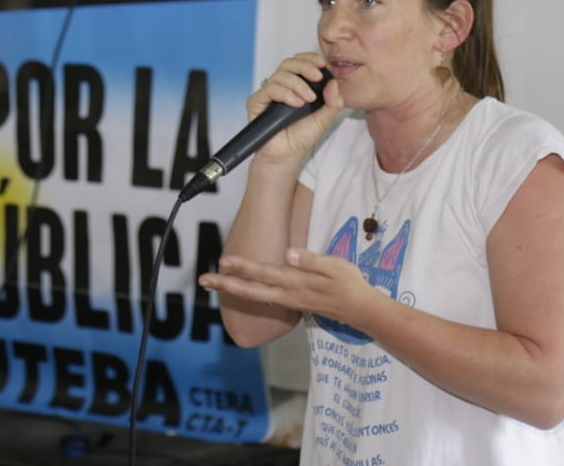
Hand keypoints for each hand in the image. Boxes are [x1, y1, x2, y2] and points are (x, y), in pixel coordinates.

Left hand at [200, 247, 375, 323]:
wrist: (361, 311)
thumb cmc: (349, 284)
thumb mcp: (335, 266)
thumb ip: (311, 260)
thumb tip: (288, 253)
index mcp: (295, 283)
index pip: (263, 272)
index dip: (242, 266)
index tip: (223, 261)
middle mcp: (287, 294)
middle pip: (250, 290)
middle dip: (225, 285)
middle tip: (202, 280)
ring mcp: (288, 300)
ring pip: (255, 295)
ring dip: (233, 289)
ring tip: (215, 283)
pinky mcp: (293, 303)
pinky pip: (264, 298)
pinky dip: (248, 293)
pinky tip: (240, 291)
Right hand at [250, 53, 343, 160]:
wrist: (288, 155)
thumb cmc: (303, 136)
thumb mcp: (325, 118)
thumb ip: (333, 101)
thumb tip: (333, 82)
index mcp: (296, 84)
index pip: (300, 62)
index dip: (309, 59)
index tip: (321, 64)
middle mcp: (281, 85)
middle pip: (289, 63)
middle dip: (304, 67)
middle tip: (317, 77)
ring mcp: (268, 92)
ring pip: (280, 75)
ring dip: (297, 84)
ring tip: (307, 99)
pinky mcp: (256, 101)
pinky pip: (270, 89)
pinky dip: (285, 93)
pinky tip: (296, 103)